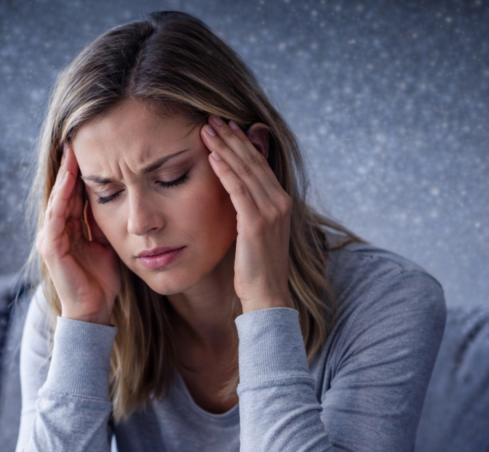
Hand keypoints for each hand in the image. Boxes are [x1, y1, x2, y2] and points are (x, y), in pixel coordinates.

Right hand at [36, 143, 119, 324]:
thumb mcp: (108, 243)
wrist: (94, 311)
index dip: (82, 171)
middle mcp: (57, 229)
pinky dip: (62, 195)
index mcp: (70, 228)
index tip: (92, 146)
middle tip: (78, 137)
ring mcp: (51, 238)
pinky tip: (69, 178)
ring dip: (65, 174)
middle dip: (71, 166)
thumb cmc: (101, 280)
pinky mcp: (52, 248)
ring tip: (72, 151)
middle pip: (64, 190)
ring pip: (58, 198)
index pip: (74, 193)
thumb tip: (121, 198)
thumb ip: (107, 222)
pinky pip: (57, 215)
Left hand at [201, 116, 292, 312]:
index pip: (259, 164)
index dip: (241, 143)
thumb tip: (235, 193)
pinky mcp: (257, 223)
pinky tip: (212, 156)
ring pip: (245, 170)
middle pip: (253, 161)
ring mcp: (271, 211)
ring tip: (207, 129)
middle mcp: (280, 202)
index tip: (224, 126)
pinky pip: (238, 190)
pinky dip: (225, 171)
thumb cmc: (255, 269)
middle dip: (231, 138)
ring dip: (225, 147)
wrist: (267, 296)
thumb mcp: (254, 233)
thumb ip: (248, 208)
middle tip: (211, 118)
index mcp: (281, 201)